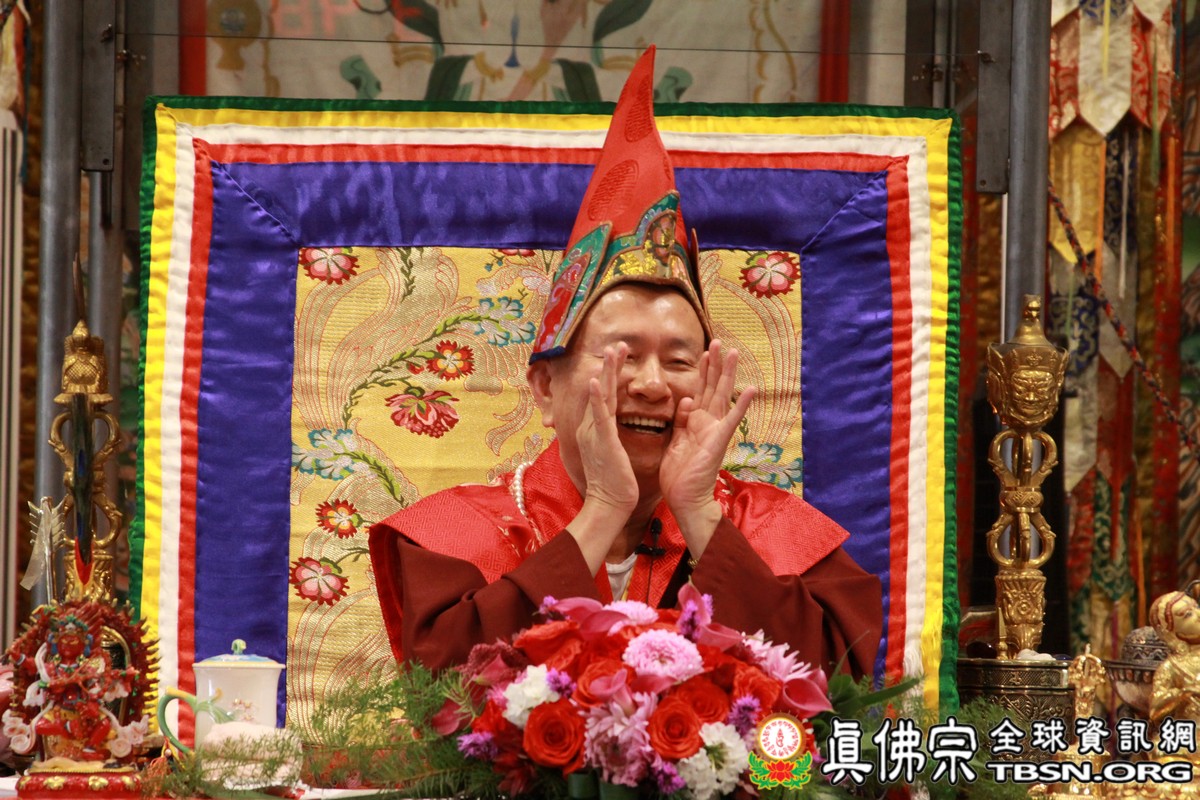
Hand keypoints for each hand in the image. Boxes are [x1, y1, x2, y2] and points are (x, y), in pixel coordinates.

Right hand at [575, 344, 639, 511]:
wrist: (608, 505)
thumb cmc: (614, 483)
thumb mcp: (612, 453)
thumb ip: (611, 435)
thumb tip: (614, 426)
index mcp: (596, 429)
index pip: (605, 396)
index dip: (611, 375)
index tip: (619, 356)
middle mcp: (591, 427)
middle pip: (601, 390)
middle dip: (610, 366)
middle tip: (617, 344)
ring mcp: (595, 433)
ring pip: (601, 397)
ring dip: (606, 372)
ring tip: (611, 350)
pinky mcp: (602, 442)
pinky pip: (599, 416)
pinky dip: (597, 398)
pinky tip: (596, 381)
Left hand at [659, 341, 755, 550]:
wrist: (685, 499)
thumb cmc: (679, 475)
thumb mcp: (674, 441)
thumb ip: (680, 420)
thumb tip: (686, 399)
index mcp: (695, 423)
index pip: (699, 391)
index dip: (701, 372)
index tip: (703, 353)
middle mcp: (708, 423)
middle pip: (712, 387)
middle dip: (714, 364)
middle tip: (718, 341)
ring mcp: (715, 430)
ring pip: (722, 395)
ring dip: (727, 373)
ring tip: (734, 352)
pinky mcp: (719, 439)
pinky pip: (732, 418)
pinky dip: (742, 403)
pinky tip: (753, 388)